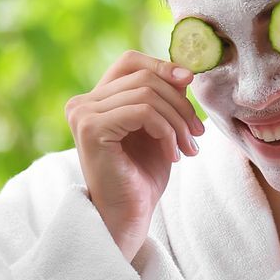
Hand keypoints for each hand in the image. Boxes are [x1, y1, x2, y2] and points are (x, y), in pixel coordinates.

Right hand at [65, 52, 201, 261]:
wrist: (128, 218)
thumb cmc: (141, 179)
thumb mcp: (158, 129)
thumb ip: (163, 99)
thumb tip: (183, 71)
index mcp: (95, 100)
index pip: (129, 61)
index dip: (162, 65)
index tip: (189, 82)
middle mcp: (82, 103)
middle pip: (144, 77)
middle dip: (180, 104)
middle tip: (196, 135)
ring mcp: (83, 114)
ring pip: (148, 93)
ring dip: (177, 121)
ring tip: (187, 149)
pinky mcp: (92, 128)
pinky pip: (143, 111)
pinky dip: (167, 131)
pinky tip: (173, 156)